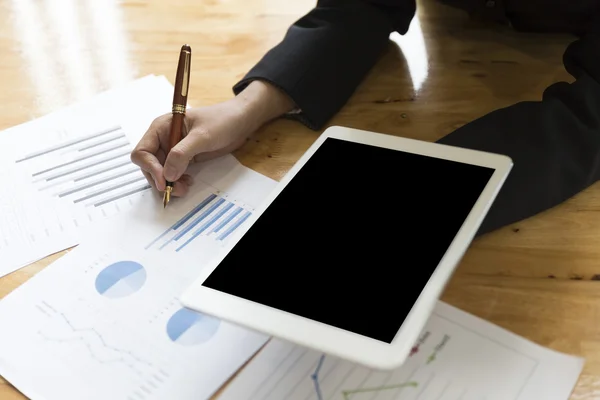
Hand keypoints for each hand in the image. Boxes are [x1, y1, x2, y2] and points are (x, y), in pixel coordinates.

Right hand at [131, 80, 295, 196]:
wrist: (239, 122)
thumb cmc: (222, 121)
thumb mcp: (202, 136)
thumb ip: (183, 154)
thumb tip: (167, 174)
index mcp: (161, 127)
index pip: (143, 152)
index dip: (150, 168)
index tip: (164, 182)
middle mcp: (163, 139)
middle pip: (149, 166)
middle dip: (160, 180)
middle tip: (177, 189)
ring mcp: (172, 150)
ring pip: (160, 173)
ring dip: (169, 183)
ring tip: (185, 187)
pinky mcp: (183, 159)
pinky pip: (172, 174)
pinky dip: (177, 182)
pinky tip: (188, 182)